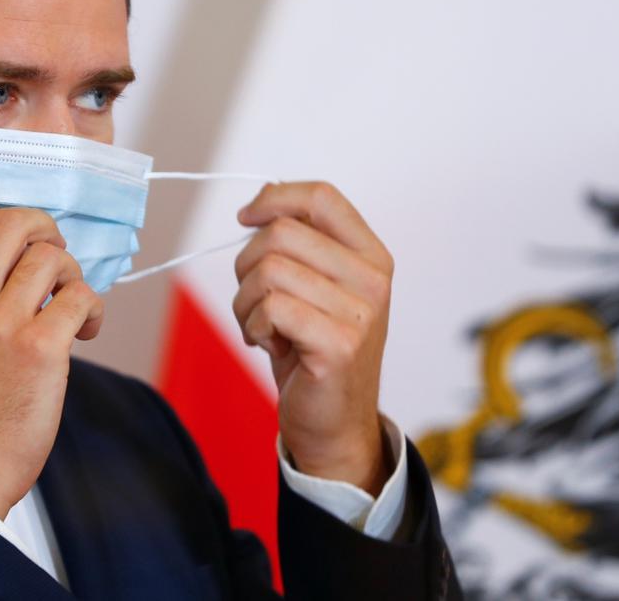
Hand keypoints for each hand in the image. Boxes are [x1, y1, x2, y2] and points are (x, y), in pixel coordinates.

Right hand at [0, 204, 103, 518]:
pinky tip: (85, 331)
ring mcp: (2, 324)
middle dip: (44, 231)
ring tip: (69, 305)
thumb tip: (13, 262)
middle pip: (12, 222)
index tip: (15, 243)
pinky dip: (93, 309)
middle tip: (52, 259)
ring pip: (52, 257)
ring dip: (71, 275)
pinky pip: (82, 297)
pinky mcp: (41, 349)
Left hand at [233, 182, 393, 494]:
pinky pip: (270, 308)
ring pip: (268, 270)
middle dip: (247, 263)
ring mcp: (361, 312)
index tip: (245, 218)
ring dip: (246, 301)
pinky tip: (269, 343)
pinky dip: (252, 326)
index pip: (321, 197)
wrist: (334, 423)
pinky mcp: (339, 345)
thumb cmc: (314, 349)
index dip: (274, 198)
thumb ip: (298, 241)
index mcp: (371, 254)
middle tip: (255, 298)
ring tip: (263, 326)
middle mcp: (373, 278)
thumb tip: (263, 196)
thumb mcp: (312, 285)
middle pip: (282, 232)